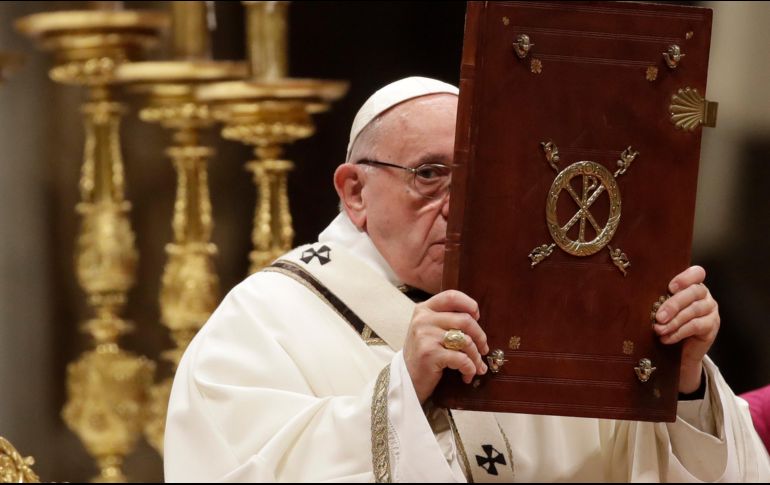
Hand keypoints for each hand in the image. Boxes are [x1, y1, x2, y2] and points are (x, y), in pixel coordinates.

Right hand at [403, 290, 489, 403]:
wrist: (406, 379)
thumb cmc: (423, 354)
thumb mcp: (429, 330)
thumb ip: (446, 319)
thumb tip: (475, 317)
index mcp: (424, 309)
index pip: (451, 296)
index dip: (469, 304)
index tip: (477, 316)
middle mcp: (423, 319)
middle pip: (465, 320)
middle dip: (480, 336)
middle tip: (483, 348)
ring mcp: (425, 336)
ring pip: (466, 341)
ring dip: (476, 356)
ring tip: (477, 366)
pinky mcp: (430, 354)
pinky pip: (461, 359)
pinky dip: (470, 369)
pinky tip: (467, 375)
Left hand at [653, 266, 719, 393]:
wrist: (680, 349)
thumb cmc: (667, 322)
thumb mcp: (662, 307)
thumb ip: (659, 299)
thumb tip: (639, 297)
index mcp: (692, 284)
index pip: (696, 273)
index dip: (685, 278)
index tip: (670, 287)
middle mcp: (704, 294)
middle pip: (693, 292)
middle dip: (673, 304)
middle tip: (658, 317)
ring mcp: (710, 309)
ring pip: (694, 310)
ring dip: (674, 321)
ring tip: (659, 330)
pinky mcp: (712, 325)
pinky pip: (696, 326)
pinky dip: (678, 333)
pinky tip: (666, 338)